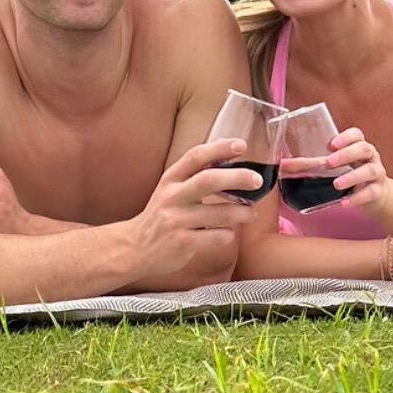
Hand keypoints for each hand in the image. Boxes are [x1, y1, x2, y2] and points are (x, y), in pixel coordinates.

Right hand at [130, 139, 263, 277]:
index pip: (196, 156)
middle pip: (208, 180)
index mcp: (171, 178)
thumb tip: (226, 147)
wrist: (135, 248)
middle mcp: (172, 196)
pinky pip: (215, 237)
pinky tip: (228, 233)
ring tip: (251, 213)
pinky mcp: (181, 243)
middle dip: (237, 177)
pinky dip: (227, 235)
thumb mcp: (172, 188)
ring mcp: (176, 221)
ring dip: (241, 212)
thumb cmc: (162, 214)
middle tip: (257, 180)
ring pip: (218, 213)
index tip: (242, 145)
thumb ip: (195, 171)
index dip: (220, 148)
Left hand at [327, 127, 390, 212]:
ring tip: (337, 184)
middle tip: (329, 162)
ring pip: (370, 171)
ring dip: (352, 176)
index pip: (356, 135)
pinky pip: (370, 193)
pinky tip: (344, 202)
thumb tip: (291, 164)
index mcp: (360, 146)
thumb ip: (320, 162)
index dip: (345, 137)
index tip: (330, 145)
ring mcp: (377, 174)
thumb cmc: (354, 174)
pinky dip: (356, 198)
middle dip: (346, 154)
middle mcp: (371, 157)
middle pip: (364, 149)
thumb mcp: (342, 165)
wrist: (377, 195)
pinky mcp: (378, 192)